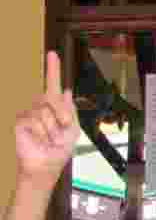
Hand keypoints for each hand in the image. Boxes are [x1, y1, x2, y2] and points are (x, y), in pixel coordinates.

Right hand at [15, 51, 79, 183]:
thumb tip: (65, 90)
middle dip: (61, 115)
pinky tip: (39, 139)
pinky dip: (42, 132)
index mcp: (54, 108)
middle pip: (52, 98)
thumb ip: (69, 110)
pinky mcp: (20, 121)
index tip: (53, 54)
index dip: (53, 69)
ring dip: (52, 128)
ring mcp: (28, 113)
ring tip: (49, 138)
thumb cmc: (58, 149)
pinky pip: (35, 119)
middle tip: (60, 130)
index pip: (52, 84)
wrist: (46, 165)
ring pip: (44, 111)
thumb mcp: (71, 130)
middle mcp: (39, 107)